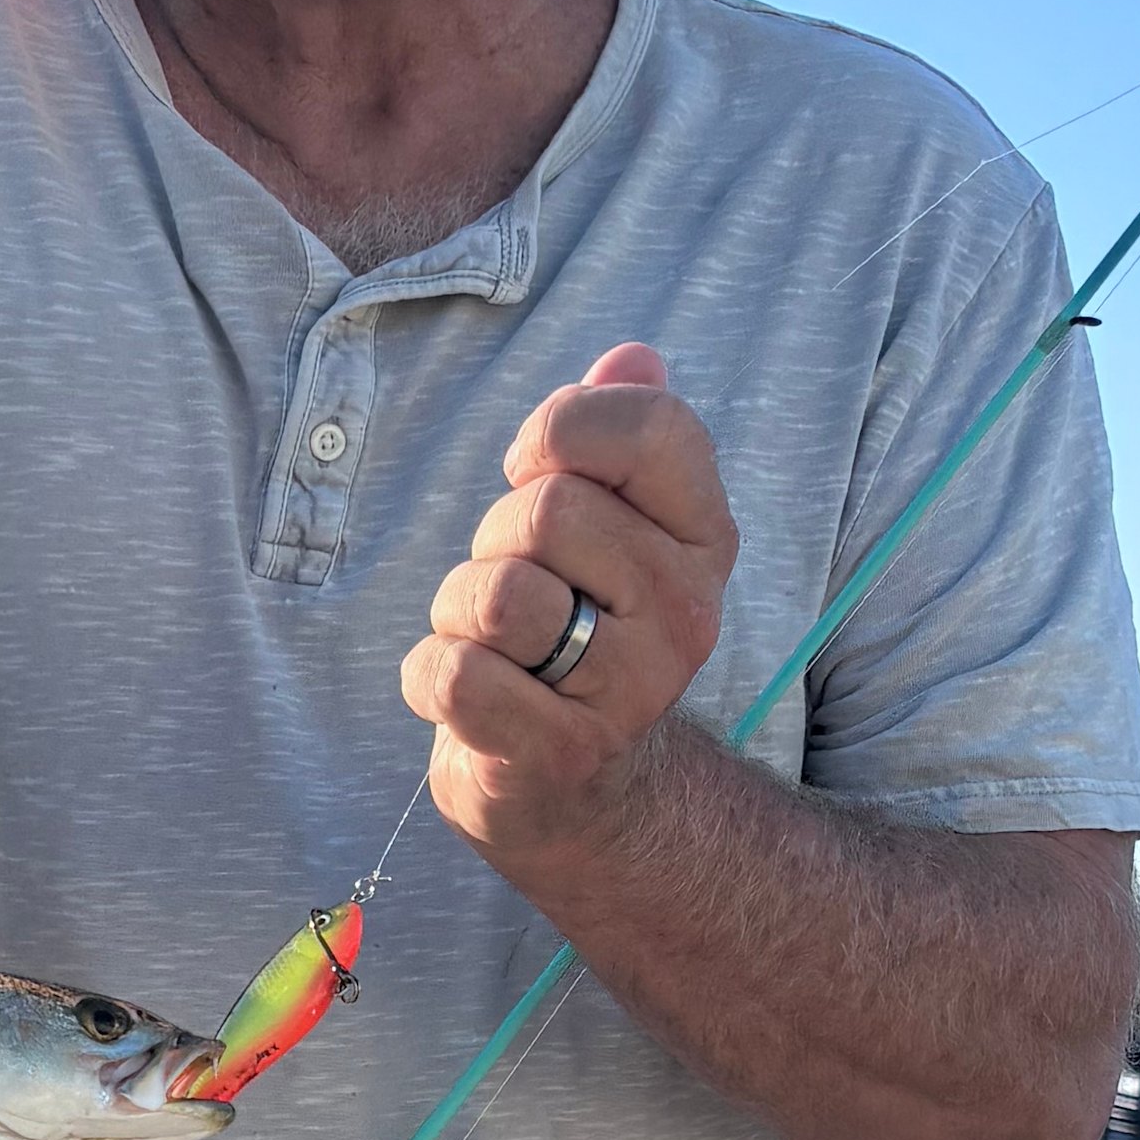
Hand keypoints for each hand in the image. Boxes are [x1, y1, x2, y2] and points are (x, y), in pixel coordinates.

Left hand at [397, 344, 735, 885]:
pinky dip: (432, 679)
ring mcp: (630, 688)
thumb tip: (632, 356)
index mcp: (707, 536)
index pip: (647, 425)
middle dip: (495, 539)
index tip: (540, 476)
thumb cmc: (575, 625)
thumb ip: (618, 432)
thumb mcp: (609, 522)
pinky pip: (454, 676)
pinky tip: (470, 697)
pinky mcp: (560, 752)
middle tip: (520, 589)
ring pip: (498, 593)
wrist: (576, 784)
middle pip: (546, 510)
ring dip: (460, 611)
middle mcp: (687, 611)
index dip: (560, 432)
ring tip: (496, 645)